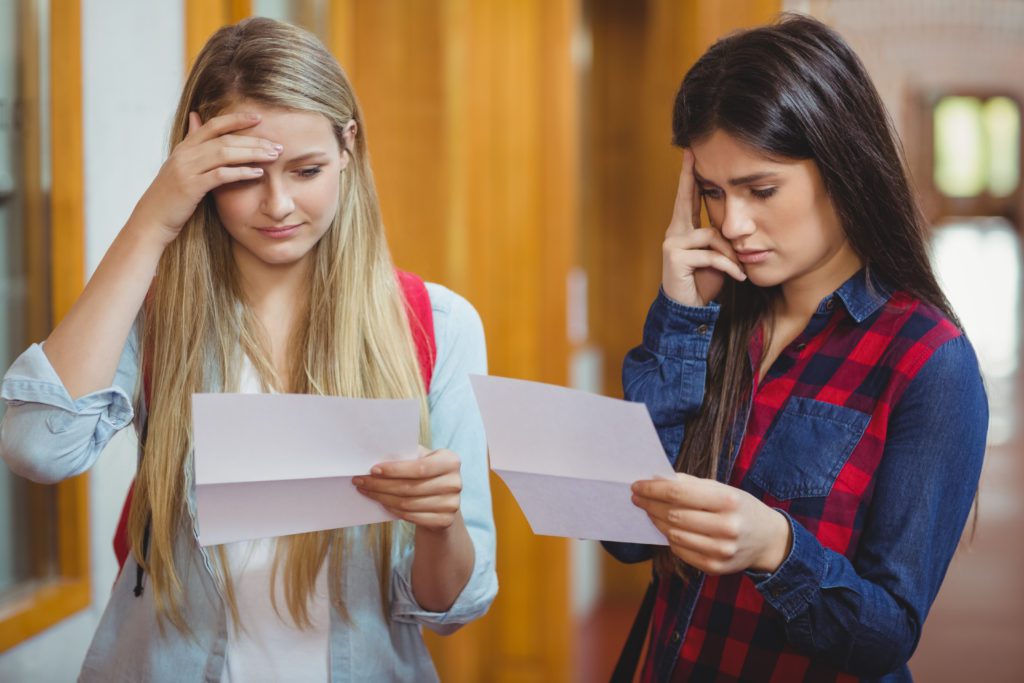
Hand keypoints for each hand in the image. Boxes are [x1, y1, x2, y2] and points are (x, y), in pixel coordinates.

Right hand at [129, 111, 282, 245]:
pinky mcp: (190, 187)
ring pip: (224, 153)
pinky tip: (258, 173)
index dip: (236, 119)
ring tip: (273, 156)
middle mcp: (185, 154)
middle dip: (253, 140)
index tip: (258, 118)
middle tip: (276, 144)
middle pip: (225, 139)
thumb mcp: (180, 166)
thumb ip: (192, 145)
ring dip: (252, 153)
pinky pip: (220, 175)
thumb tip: (195, 116)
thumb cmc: (171, 197)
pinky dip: (241, 172)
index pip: (213, 125)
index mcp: (184, 147)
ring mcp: (186, 169)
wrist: (151, 220)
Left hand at [353, 446, 461, 531]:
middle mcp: (455, 482)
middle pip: (410, 488)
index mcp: (450, 461)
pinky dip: (392, 510)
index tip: (372, 470)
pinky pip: (411, 516)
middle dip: (381, 485)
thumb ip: (407, 456)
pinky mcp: (445, 521)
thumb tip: (376, 455)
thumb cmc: (425, 473)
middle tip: (360, 481)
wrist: (442, 500)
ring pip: (407, 504)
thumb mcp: (421, 459)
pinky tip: (381, 502)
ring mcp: (452, 504)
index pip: (420, 468)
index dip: (395, 470)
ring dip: (382, 498)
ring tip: (366, 491)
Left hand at [631, 473, 791, 574]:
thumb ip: (690, 484)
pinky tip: (668, 529)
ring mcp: (721, 550)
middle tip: (638, 498)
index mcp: (728, 500)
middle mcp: (726, 527)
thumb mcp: (722, 489)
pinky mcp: (715, 567)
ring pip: (673, 534)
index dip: (653, 489)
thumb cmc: (740, 508)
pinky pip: (681, 551)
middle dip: (650, 504)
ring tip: (651, 512)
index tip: (637, 486)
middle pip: (673, 514)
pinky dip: (670, 538)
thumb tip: (657, 479)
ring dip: (657, 521)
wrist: (768, 540)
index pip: (679, 492)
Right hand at [662, 149, 746, 306]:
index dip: (690, 176)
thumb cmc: (704, 282)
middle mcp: (675, 232)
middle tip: (694, 154)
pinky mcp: (675, 258)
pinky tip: (738, 276)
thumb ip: (722, 239)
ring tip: (740, 267)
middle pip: (686, 200)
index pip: (688, 197)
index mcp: (684, 229)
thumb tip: (736, 224)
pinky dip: (728, 266)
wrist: (689, 310)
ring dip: (730, 252)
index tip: (691, 153)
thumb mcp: (718, 256)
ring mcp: (672, 244)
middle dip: (690, 177)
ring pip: (711, 235)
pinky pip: (710, 255)